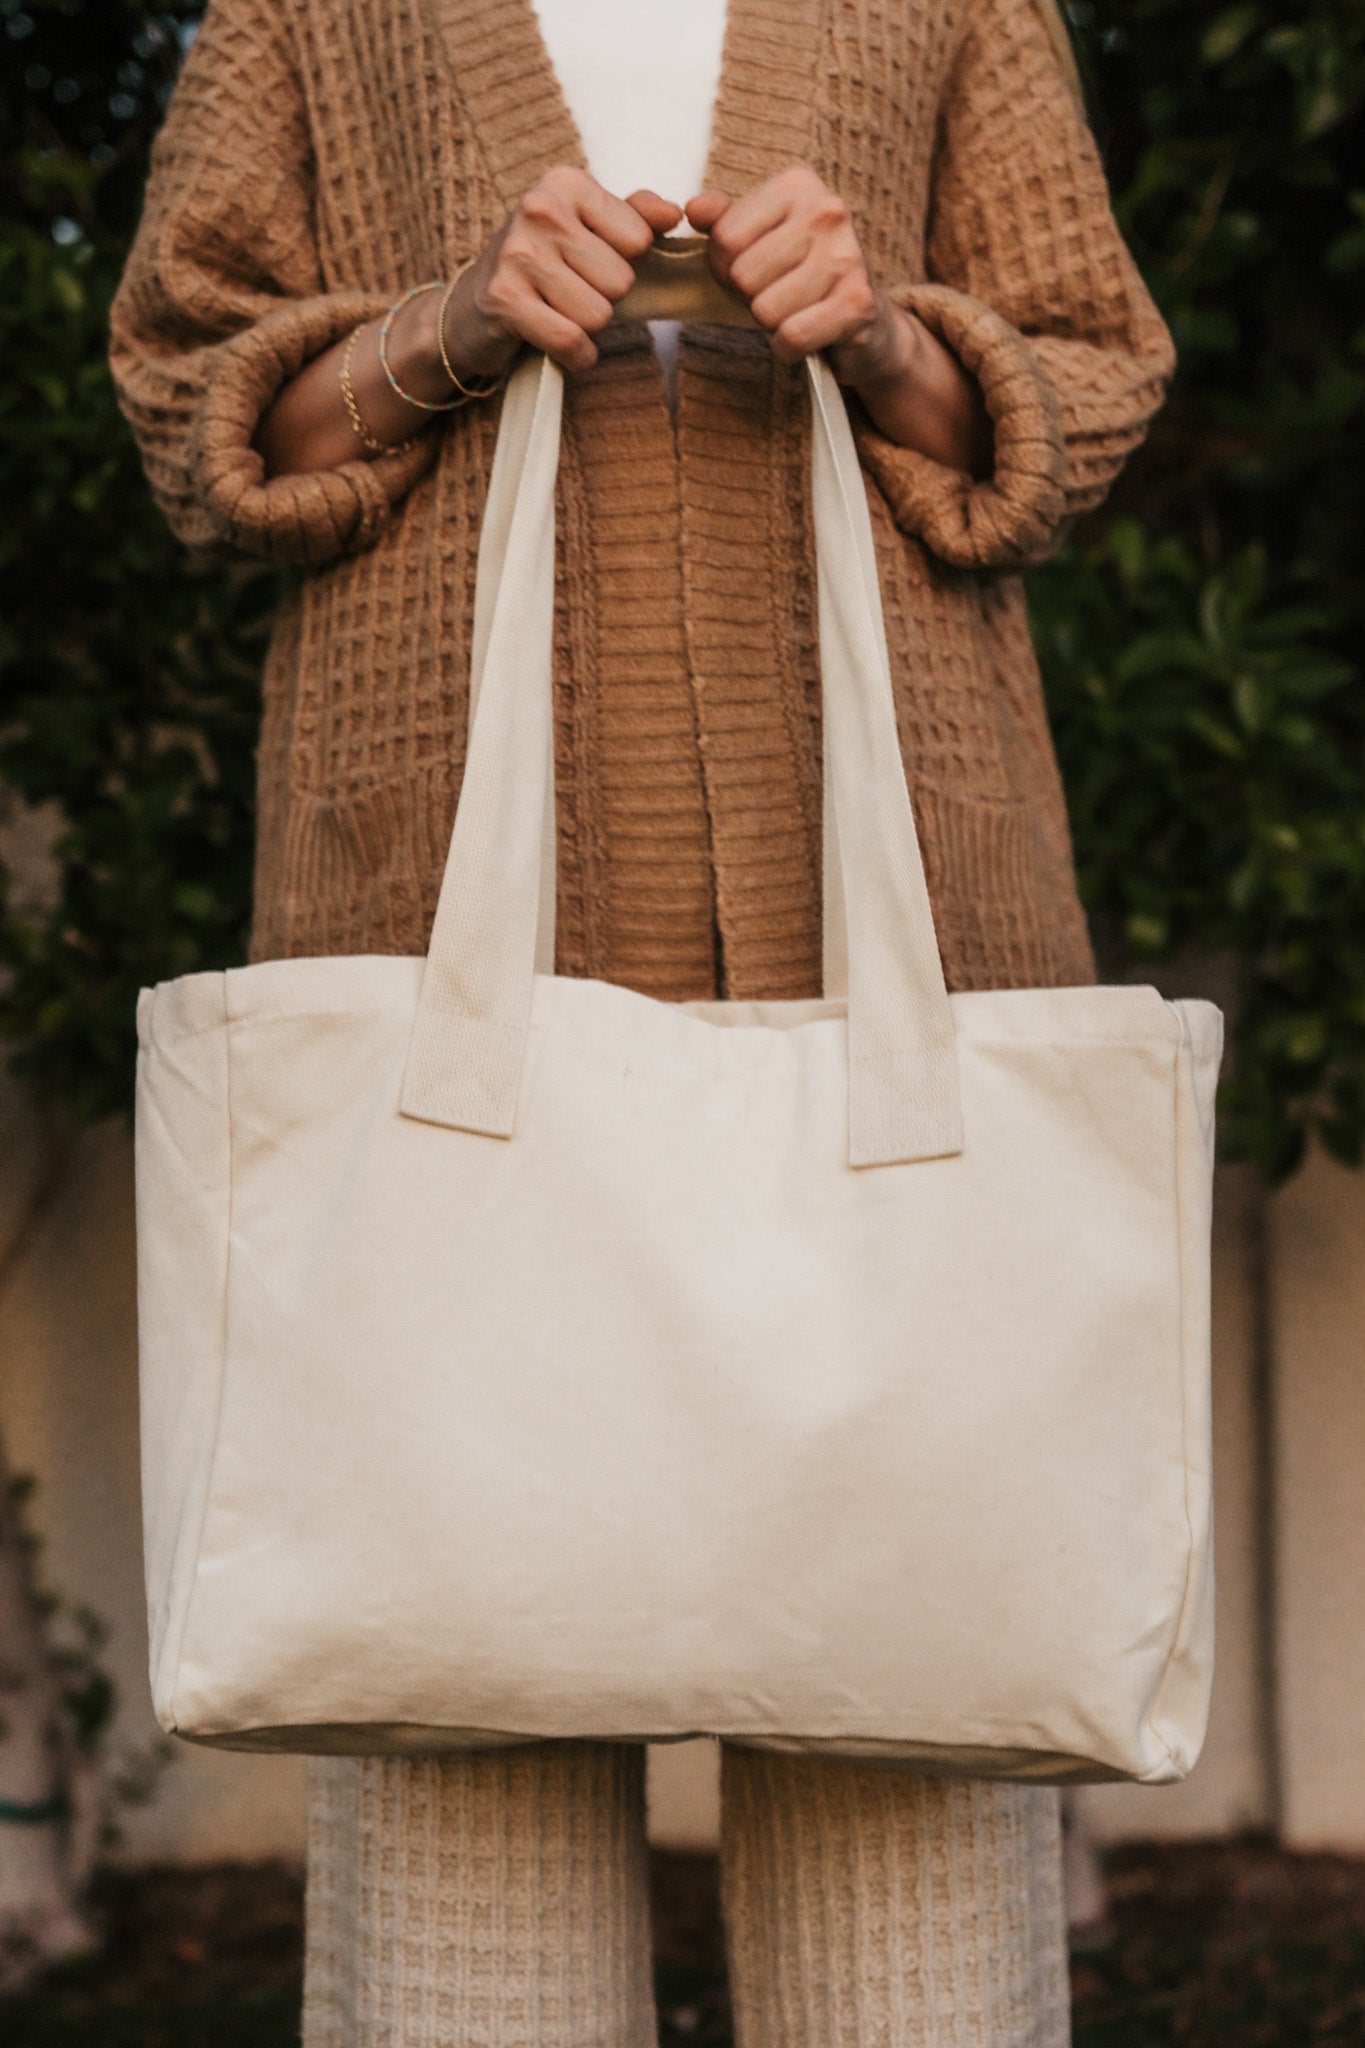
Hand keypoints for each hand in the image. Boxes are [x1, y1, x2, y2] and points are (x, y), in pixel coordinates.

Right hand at [441, 168, 682, 379]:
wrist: (471, 309)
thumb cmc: (541, 267)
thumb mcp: (586, 229)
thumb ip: (635, 216)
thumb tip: (674, 213)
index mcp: (565, 184)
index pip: (639, 239)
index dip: (622, 264)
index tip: (587, 263)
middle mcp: (540, 209)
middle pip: (621, 281)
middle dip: (602, 299)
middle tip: (567, 293)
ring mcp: (519, 253)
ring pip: (599, 315)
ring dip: (586, 328)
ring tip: (556, 312)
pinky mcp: (505, 300)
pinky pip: (571, 341)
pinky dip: (575, 355)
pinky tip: (557, 344)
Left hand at [686, 168, 991, 476]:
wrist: (867, 323)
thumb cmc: (804, 277)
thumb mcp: (763, 238)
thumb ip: (726, 221)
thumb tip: (693, 209)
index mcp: (798, 185)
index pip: (724, 237)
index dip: (726, 268)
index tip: (756, 271)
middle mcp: (828, 211)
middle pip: (743, 275)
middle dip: (751, 299)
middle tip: (779, 296)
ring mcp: (847, 256)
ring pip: (765, 310)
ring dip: (773, 325)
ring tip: (797, 312)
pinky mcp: (858, 303)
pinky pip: (792, 336)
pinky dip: (790, 348)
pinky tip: (808, 336)